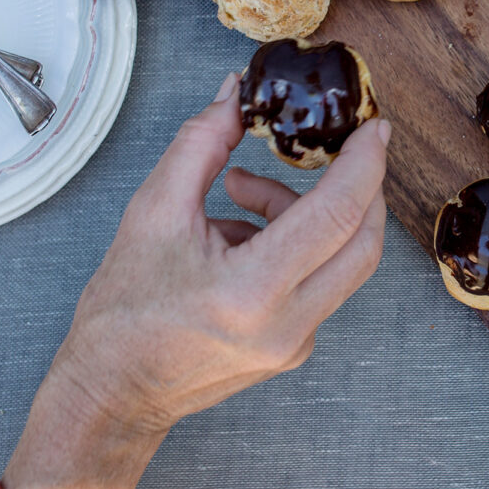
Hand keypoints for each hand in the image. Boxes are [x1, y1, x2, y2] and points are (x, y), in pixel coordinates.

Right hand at [53, 73, 388, 434]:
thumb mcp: (152, 213)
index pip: (337, 215)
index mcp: (252, 291)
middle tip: (342, 145)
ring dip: (311, 212)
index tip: (375, 128)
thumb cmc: (124, 315)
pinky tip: (243, 233)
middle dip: (362, 186)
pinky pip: (320, 279)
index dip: (364, 164)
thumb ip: (201, 144)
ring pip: (343, 260)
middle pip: (363, 241)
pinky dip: (296, 242)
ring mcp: (298, 342)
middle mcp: (288, 323)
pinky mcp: (298, 347)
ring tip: (241, 192)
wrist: (113, 394)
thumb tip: (234, 95)